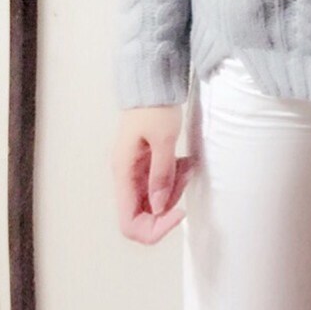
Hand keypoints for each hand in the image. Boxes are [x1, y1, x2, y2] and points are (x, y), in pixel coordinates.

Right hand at [112, 104, 196, 244]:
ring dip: (175, 188)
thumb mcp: (163, 139)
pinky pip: (160, 182)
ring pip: (155, 199)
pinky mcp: (146, 163)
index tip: (179, 212)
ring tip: (188, 164)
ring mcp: (135, 171)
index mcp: (123, 173)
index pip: (129, 223)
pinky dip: (175, 177)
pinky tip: (184, 162)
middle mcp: (126, 176)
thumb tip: (160, 208)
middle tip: (185, 177)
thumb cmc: (154, 105)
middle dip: (170, 204)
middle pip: (144, 214)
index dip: (154, 228)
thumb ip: (161, 175)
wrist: (152, 81)